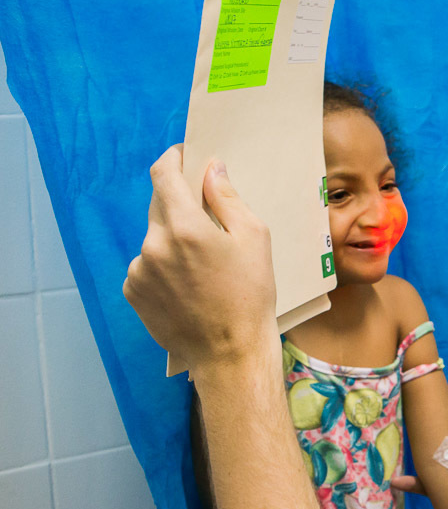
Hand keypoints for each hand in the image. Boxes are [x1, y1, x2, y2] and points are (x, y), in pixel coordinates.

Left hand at [123, 147, 276, 372]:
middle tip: (206, 219)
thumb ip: (227, 198)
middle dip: (180, 203)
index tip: (183, 155)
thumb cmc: (251, 295)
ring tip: (202, 267)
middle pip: (159, 204)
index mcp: (184, 227)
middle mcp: (153, 244)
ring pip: (154, 237)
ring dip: (173, 239)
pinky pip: (146, 264)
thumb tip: (211, 169)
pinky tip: (187, 285)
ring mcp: (138, 269)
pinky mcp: (132, 291)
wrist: (229, 352)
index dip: (172, 158)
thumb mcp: (254, 239)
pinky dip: (163, 265)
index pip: (163, 174)